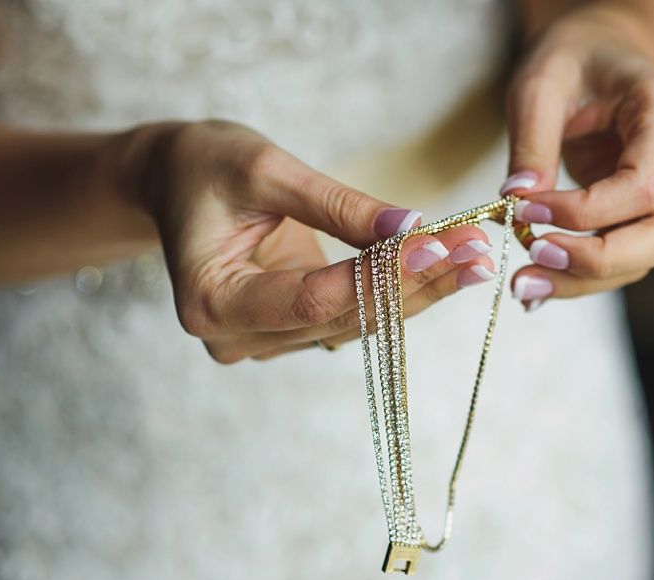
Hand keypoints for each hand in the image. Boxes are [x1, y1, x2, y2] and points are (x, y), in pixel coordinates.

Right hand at [133, 120, 497, 361]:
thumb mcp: (266, 170)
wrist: (174, 181)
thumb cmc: (205, 166)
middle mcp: (234, 337)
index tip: (439, 246)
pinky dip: (396, 289)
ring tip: (474, 255)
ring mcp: (262, 340)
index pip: (313, 300)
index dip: (380, 277)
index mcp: (211, 301)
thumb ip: (337, 205)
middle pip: (343, 320)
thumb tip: (412, 226)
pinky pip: (352, 315)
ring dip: (418, 290)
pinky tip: (444, 264)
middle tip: (478, 249)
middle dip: (415, 283)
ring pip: (356, 325)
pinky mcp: (288, 330)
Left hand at [500, 12, 653, 310]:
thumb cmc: (573, 63)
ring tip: (525, 283)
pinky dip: (584, 275)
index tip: (526, 211)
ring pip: (650, 256)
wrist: (599, 59)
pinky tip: (540, 281)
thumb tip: (516, 199)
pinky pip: (629, 255)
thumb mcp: (539, 85)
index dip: (587, 211)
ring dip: (585, 279)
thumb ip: (530, 141)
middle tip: (531, 265)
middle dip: (596, 261)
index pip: (644, 183)